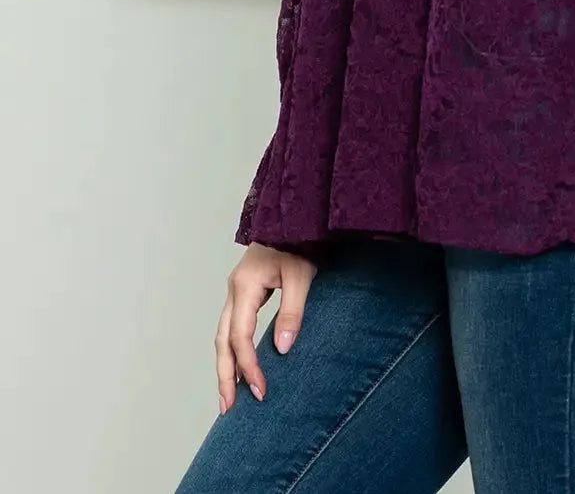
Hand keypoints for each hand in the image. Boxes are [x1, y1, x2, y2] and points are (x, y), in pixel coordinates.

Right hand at [215, 244, 317, 414]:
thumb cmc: (299, 244)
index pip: (240, 337)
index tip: (261, 391)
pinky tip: (237, 367)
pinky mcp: (243, 293)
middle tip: (228, 408)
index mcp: (245, 286)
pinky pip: (230, 327)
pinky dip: (231, 351)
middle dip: (224, 375)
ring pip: (222, 335)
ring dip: (224, 366)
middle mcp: (234, 290)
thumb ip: (291, 312)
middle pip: (222, 341)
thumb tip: (281, 350)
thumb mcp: (301, 277)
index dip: (249, 366)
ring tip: (228, 397)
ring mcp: (235, 291)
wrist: (293, 218)